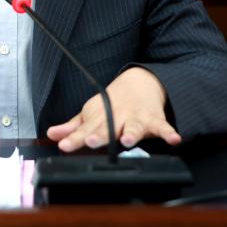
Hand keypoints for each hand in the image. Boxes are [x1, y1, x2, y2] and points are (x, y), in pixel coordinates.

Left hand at [46, 67, 180, 151]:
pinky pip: (163, 127)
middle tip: (93, 141)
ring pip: (134, 126)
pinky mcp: (155, 119)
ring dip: (132, 132)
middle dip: (101, 135)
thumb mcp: (92, 113)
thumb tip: (51, 135)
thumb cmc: (113, 102)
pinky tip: (174, 139)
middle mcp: (118, 117)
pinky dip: (169, 133)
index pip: (85, 130)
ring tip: (128, 139)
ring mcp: (136, 117)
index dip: (74, 138)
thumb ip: (74, 127)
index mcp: (100, 117)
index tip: (65, 145)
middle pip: (108, 127)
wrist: (140, 82)